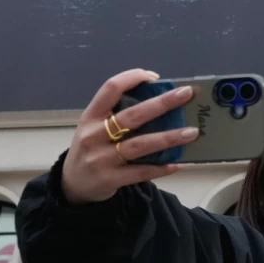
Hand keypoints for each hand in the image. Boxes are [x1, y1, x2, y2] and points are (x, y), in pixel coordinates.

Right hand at [60, 69, 199, 204]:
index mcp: (91, 116)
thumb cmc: (91, 148)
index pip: (110, 89)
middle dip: (161, 103)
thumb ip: (118, 114)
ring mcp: (101, 159)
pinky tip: (178, 162)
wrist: (72, 185)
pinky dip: (161, 167)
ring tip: (191, 132)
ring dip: (168, 137)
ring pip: (139, 145)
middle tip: (186, 94)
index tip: (156, 77)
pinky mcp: (109, 179)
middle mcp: (94, 135)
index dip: (132, 78)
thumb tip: (160, 99)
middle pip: (132, 116)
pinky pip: (141, 172)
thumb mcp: (94, 126)